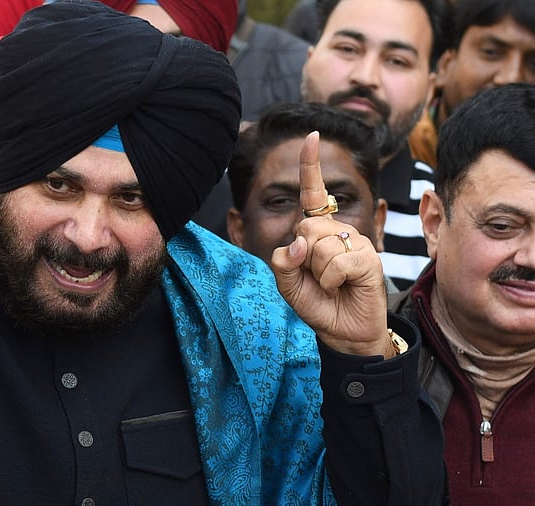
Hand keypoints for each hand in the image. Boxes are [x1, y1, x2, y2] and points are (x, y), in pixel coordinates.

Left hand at [269, 132, 392, 357]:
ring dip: (318, 273)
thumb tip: (300, 242)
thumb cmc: (318, 303)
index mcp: (318, 231)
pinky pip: (337, 263)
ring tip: (331, 284)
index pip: (313, 194)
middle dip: (303, 257)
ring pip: (320, 246)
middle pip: (306, 226)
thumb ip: (283, 261)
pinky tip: (343, 287)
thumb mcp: (287, 284)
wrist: (343, 331)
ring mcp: (357, 241)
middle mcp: (339, 230)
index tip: (311, 136)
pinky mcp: (370, 258)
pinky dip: (332, 280)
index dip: (310, 166)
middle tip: (317, 277)